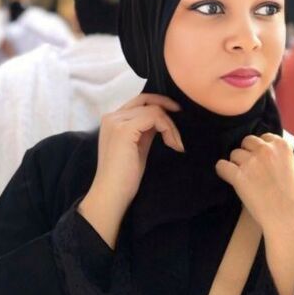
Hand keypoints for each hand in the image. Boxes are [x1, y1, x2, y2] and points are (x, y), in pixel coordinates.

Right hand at [78, 93, 183, 247]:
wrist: (111, 194)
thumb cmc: (124, 177)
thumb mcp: (138, 147)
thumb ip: (145, 130)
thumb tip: (161, 119)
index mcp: (113, 120)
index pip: (139, 101)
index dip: (160, 104)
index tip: (176, 114)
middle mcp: (112, 116)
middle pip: (146, 100)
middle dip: (167, 107)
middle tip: (181, 117)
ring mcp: (116, 121)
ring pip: (153, 110)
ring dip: (170, 125)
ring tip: (176, 144)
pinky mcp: (124, 129)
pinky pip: (154, 118)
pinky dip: (168, 129)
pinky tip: (173, 144)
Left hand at [215, 134, 293, 243]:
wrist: (288, 217)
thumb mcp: (291, 167)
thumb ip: (277, 157)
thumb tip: (260, 155)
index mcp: (282, 145)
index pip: (264, 137)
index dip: (260, 149)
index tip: (262, 161)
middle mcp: (265, 149)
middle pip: (247, 142)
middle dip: (248, 153)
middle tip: (252, 170)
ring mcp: (251, 162)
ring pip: (234, 154)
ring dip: (237, 164)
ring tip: (245, 179)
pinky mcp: (238, 176)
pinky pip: (222, 166)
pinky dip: (224, 172)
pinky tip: (229, 178)